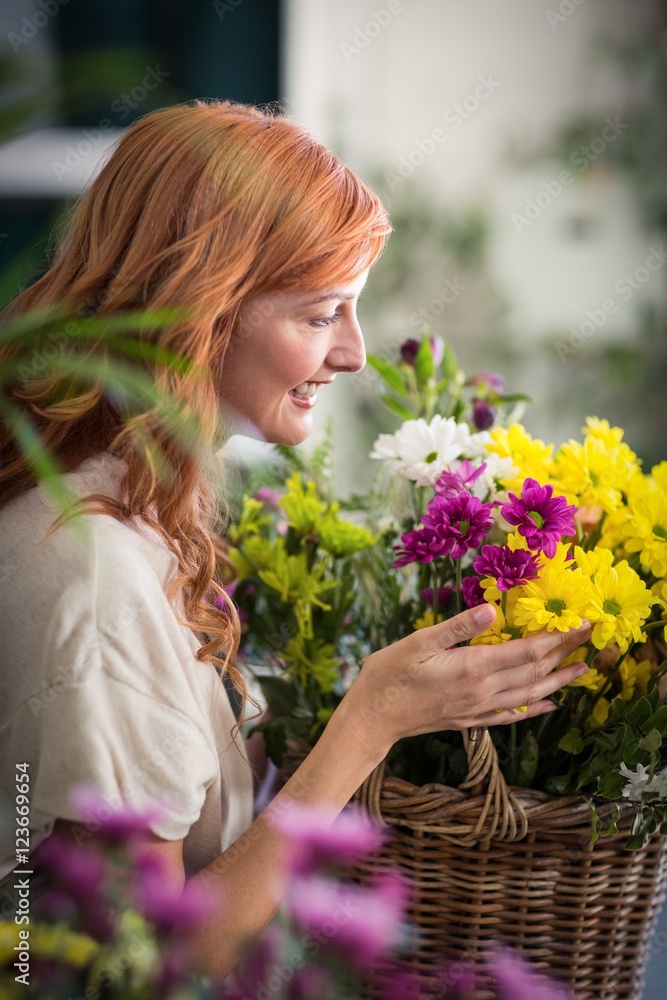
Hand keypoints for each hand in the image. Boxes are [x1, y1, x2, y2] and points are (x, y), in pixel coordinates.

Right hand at [344, 604, 590, 758]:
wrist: (372, 718)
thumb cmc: (389, 674)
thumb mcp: (419, 641)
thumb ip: (458, 626)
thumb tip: (492, 610)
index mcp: (473, 668)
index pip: (528, 651)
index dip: (557, 637)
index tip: (580, 624)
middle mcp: (482, 691)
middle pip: (536, 673)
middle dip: (566, 655)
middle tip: (591, 639)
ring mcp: (477, 708)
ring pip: (530, 695)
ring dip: (559, 682)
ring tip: (583, 671)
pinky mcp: (469, 719)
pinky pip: (511, 716)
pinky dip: (534, 709)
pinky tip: (548, 705)